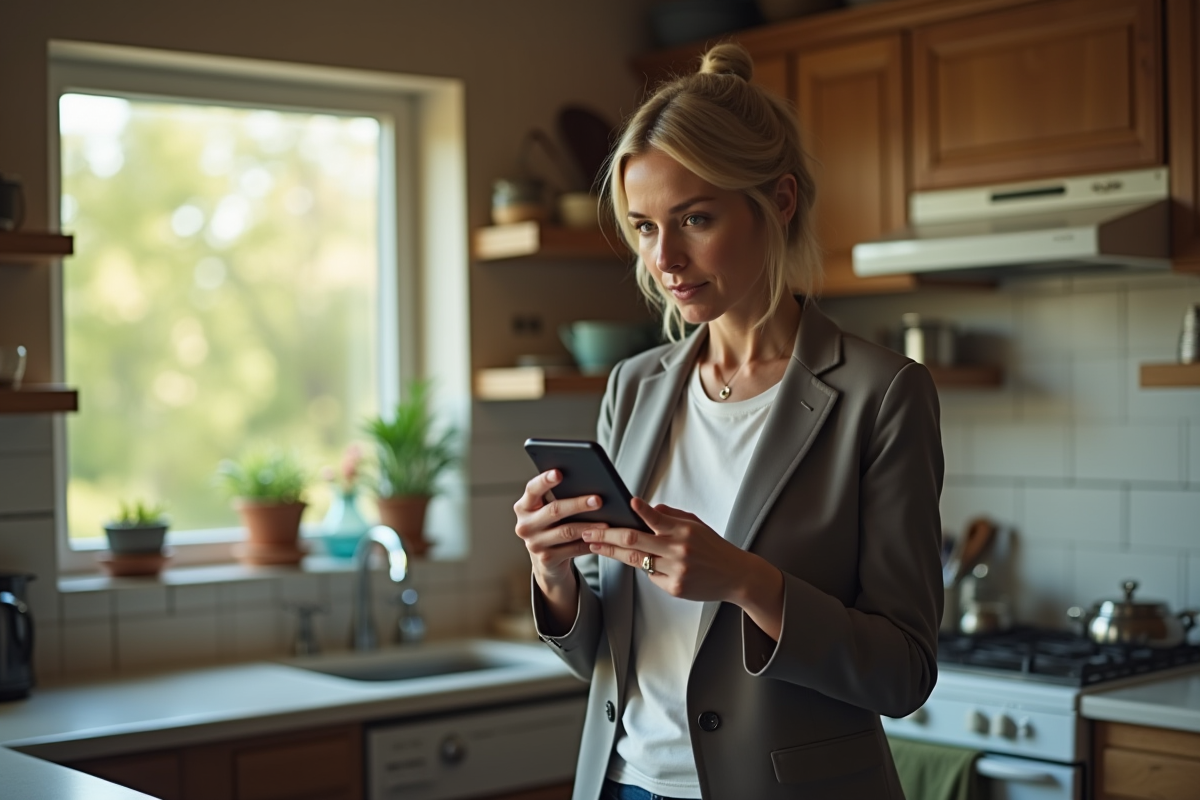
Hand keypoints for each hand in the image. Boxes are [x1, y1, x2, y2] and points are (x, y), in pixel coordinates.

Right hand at [513, 469, 605, 595]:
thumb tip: (587, 482)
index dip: (545, 480)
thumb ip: (557, 497)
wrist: (546, 560)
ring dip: (589, 526)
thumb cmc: (552, 526)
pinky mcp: (547, 559)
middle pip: (554, 510)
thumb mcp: (548, 511)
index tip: (559, 472)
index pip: (532, 489)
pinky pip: (573, 549)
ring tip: (606, 523)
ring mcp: (534, 544)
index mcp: (524, 507)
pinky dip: (590, 543)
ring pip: (566, 531)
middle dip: (578, 504)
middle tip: (598, 500)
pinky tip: (602, 539)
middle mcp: (525, 525)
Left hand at [583, 498, 784, 638]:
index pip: (656, 518)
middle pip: (634, 541)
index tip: (626, 503)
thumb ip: (671, 516)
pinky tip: (635, 561)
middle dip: (607, 535)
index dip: (639, 511)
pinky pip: (650, 576)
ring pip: (635, 560)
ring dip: (611, 552)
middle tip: (589, 530)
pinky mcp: (675, 587)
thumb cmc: (714, 547)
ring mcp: (675, 570)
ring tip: (594, 545)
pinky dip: (643, 567)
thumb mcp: (696, 524)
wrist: (736, 575)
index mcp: (683, 531)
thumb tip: (646, 509)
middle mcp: (678, 550)